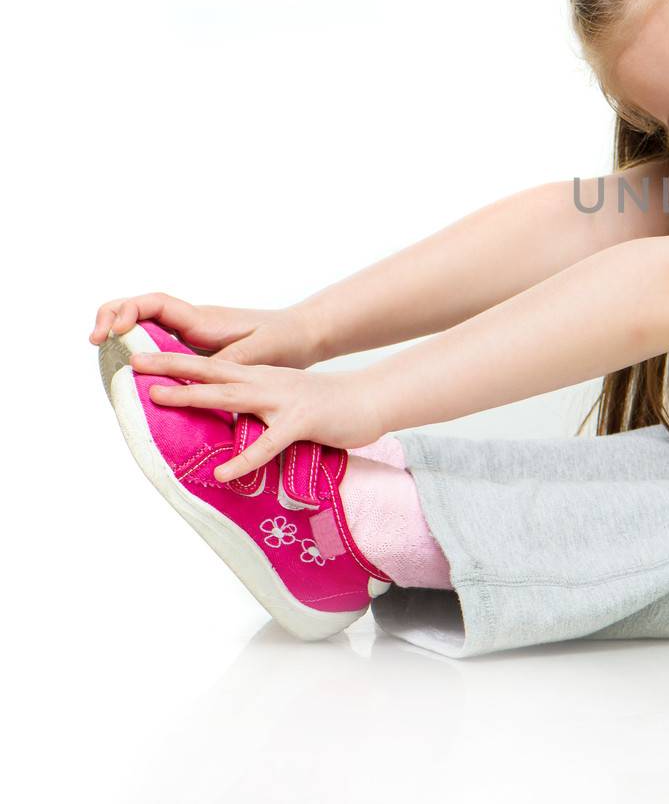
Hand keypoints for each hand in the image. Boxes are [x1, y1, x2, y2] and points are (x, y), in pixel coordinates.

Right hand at [89, 293, 325, 368]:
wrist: (303, 337)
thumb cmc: (283, 340)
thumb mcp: (255, 352)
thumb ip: (224, 363)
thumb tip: (193, 380)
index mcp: (200, 319)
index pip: (153, 303)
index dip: (126, 312)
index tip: (111, 332)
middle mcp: (190, 323)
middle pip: (138, 309)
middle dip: (110, 318)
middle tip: (94, 343)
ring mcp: (191, 336)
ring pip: (145, 328)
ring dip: (121, 338)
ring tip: (103, 360)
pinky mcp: (196, 350)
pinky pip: (160, 347)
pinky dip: (141, 355)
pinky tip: (133, 376)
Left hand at [128, 351, 383, 483]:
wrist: (370, 400)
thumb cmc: (327, 405)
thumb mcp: (285, 398)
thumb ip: (255, 405)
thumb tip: (226, 421)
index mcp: (262, 376)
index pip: (213, 366)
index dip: (178, 361)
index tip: (143, 358)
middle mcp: (267, 382)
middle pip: (212, 372)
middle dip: (172, 368)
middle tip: (136, 365)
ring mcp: (284, 400)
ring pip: (230, 396)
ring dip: (193, 396)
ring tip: (159, 399)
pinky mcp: (302, 421)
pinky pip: (268, 443)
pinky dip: (244, 459)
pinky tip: (223, 472)